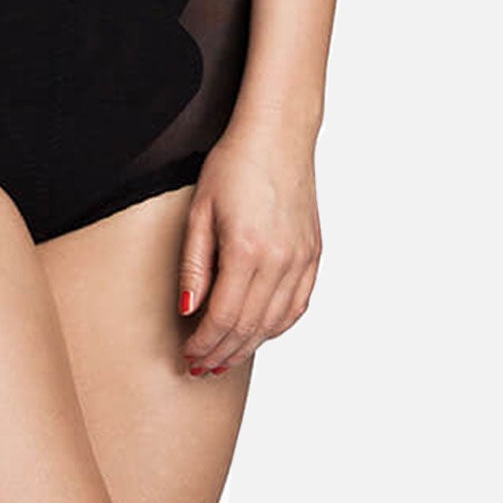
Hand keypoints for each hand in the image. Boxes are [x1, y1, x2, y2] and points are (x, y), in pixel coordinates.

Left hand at [176, 123, 321, 375]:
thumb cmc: (233, 165)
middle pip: (249, 328)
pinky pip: (297, 306)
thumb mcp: (200, 211)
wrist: (277, 135)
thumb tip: (189, 312)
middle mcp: (280, 261)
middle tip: (202, 367)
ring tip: (226, 358)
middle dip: (222, 353)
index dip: (204, 343)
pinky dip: (277, 326)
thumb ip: (195, 266)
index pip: (223, 318)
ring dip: (249, 347)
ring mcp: (302, 259)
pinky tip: (259, 332)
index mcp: (247, 250)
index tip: (188, 355)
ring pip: (275, 323)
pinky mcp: (314, 254)